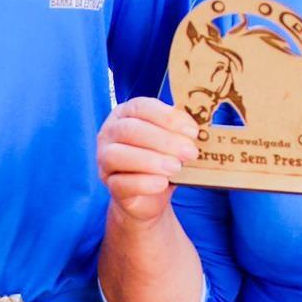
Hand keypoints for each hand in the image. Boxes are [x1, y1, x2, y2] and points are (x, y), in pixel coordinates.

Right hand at [97, 97, 200, 222]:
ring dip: (152, 160)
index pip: (141, 107)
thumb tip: (196, 132)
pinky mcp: (109, 185)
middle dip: (164, 140)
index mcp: (125, 113)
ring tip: (177, 168)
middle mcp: (110, 133)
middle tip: (190, 152)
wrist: (149, 195)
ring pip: (119, 155)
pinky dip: (144, 183)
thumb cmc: (161, 158)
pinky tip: (162, 184)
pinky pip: (120, 183)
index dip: (168, 117)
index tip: (193, 131)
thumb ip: (179, 131)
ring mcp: (104, 160)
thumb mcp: (171, 140)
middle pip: (131, 130)